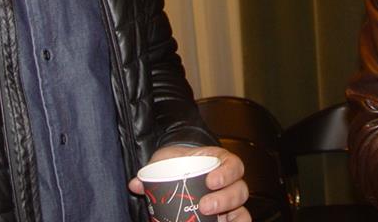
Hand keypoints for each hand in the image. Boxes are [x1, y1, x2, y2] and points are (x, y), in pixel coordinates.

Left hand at [128, 145, 249, 221]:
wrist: (177, 170)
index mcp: (222, 163)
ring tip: (209, 218)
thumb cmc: (178, 163)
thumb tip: (136, 184)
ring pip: (241, 211)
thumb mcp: (167, 161)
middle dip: (225, 200)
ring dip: (229, 216)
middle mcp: (230, 183)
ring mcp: (229, 203)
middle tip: (204, 206)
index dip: (227, 174)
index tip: (210, 181)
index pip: (234, 166)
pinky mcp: (224, 218)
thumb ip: (153, 169)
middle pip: (240, 191)